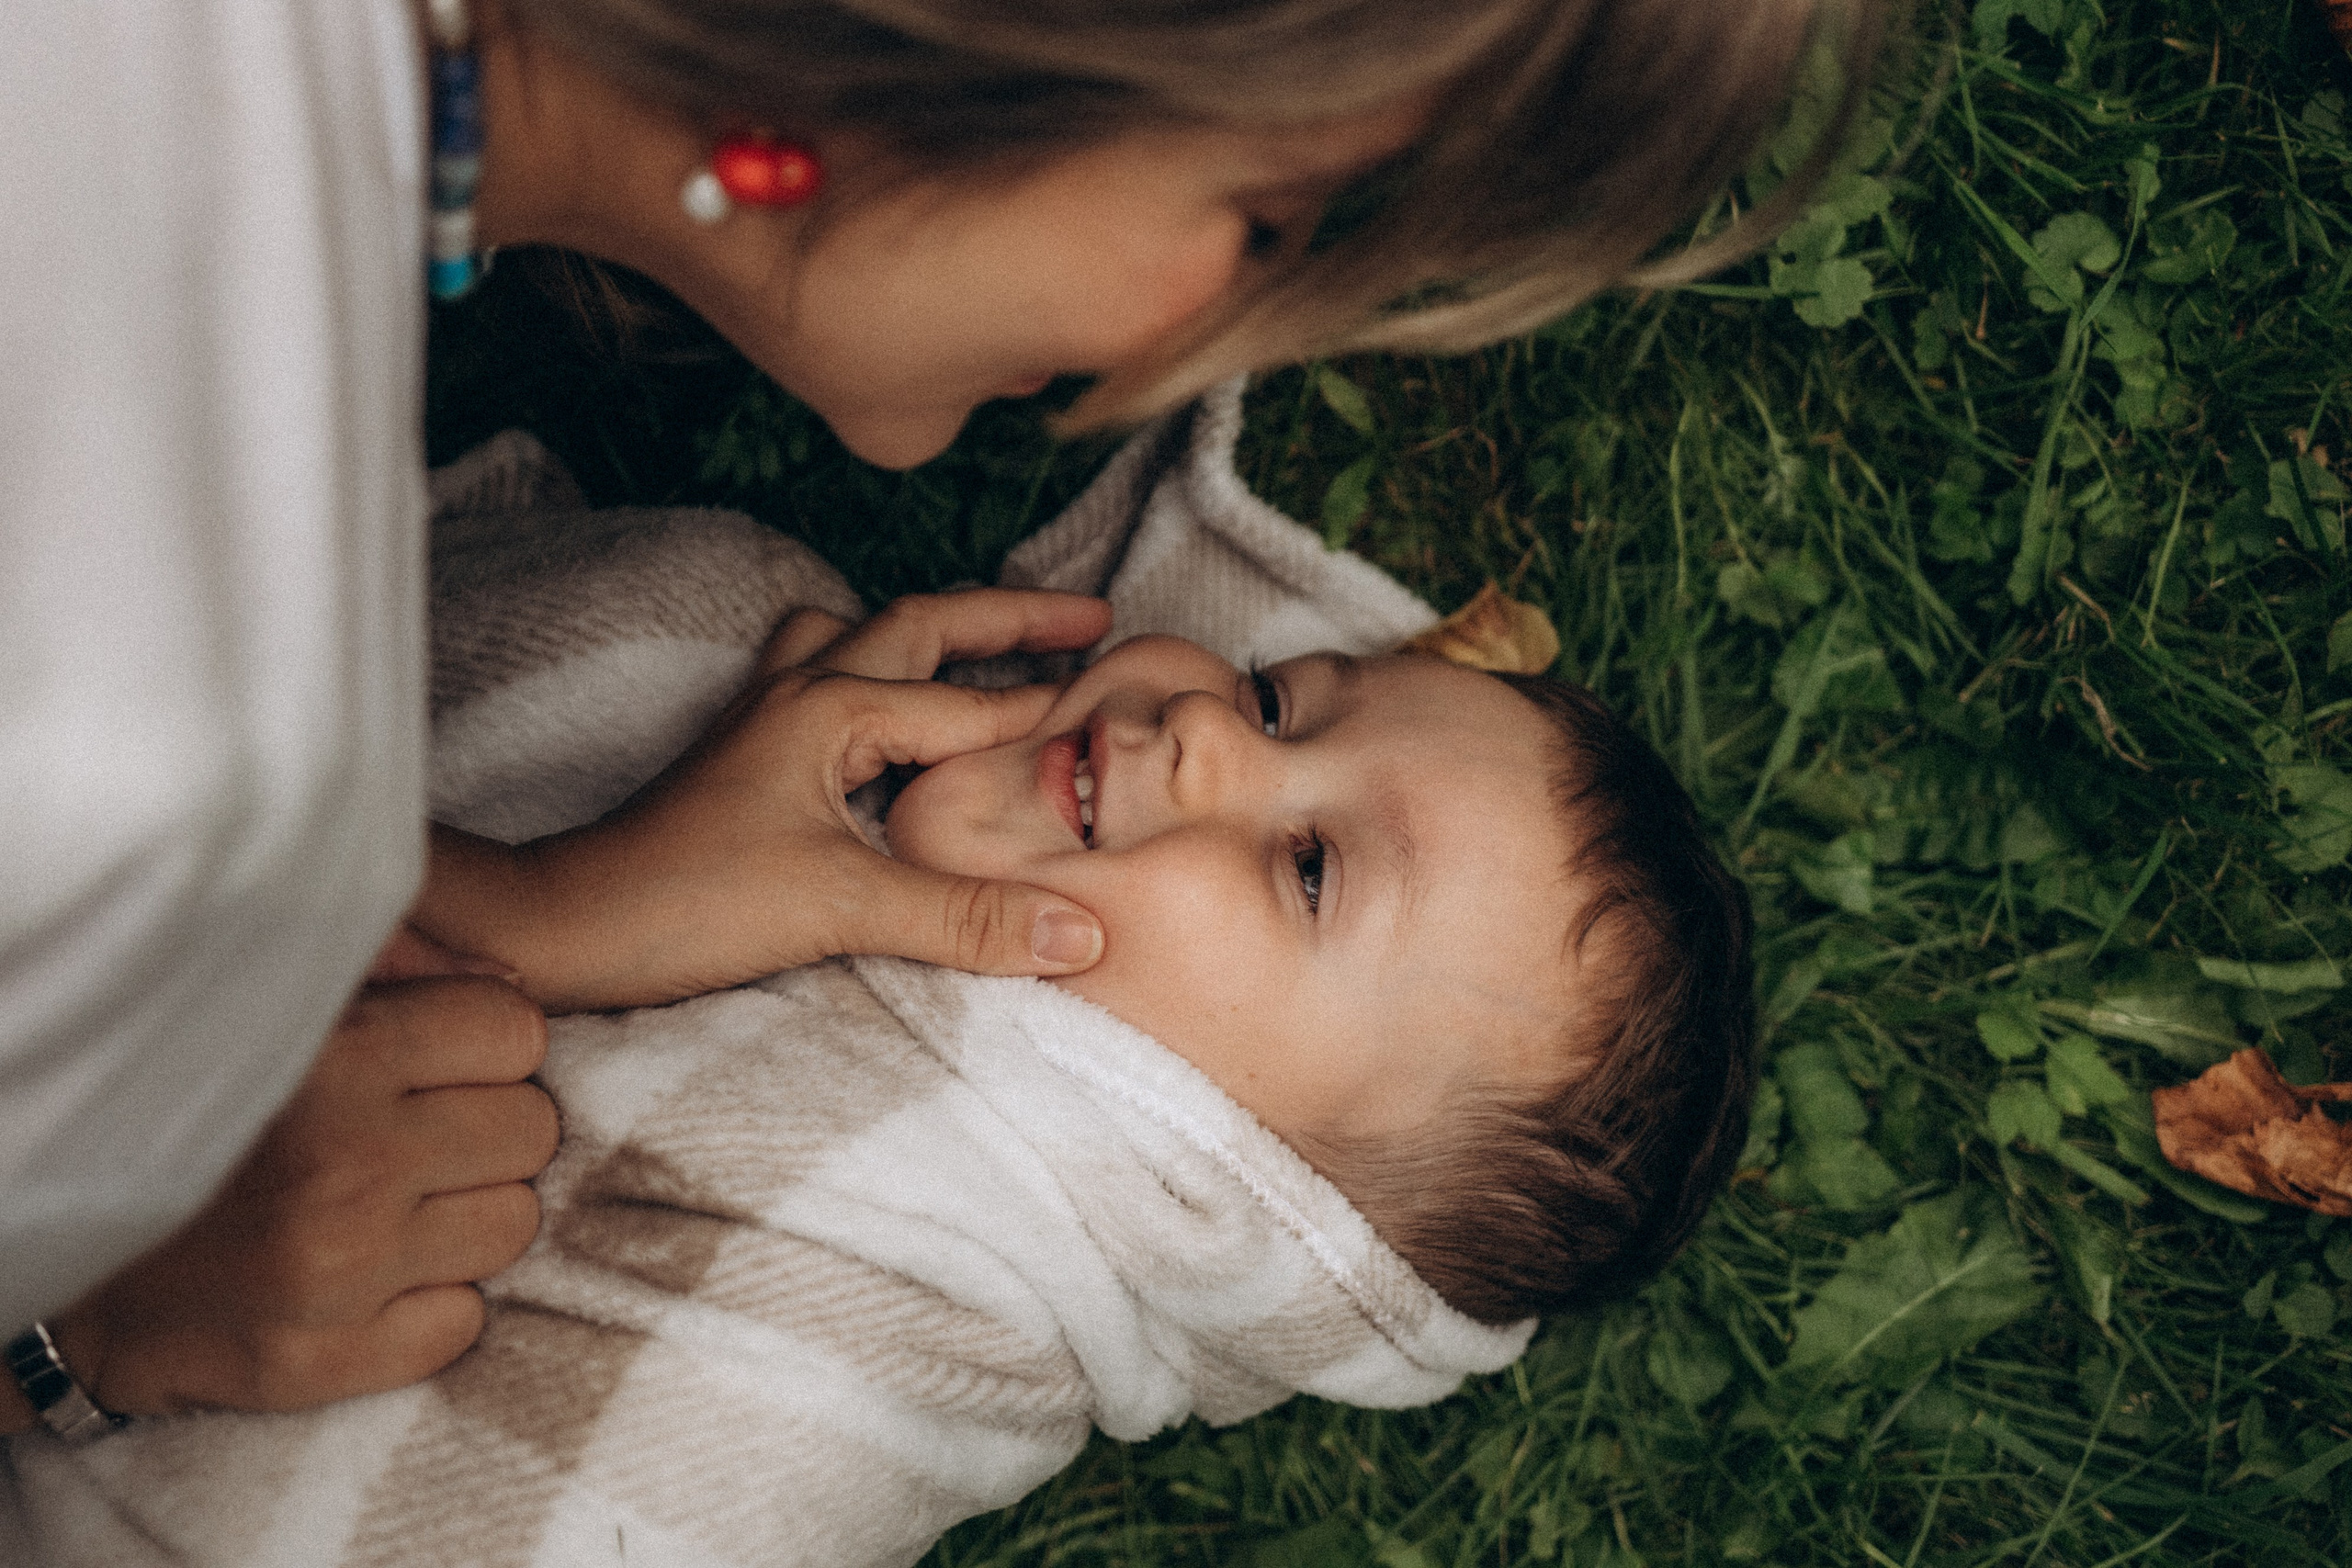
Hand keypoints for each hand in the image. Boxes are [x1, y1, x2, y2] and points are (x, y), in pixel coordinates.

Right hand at [29, 966, 554, 1418]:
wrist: (68, 1258)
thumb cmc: (194, 1111)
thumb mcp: (279, 1010)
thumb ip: (397, 974)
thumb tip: (513, 980)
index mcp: (334, 1058)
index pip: (516, 1033)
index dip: (486, 1048)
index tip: (440, 1065)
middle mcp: (345, 1164)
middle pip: (532, 1130)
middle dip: (486, 1132)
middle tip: (417, 1140)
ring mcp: (339, 1270)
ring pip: (514, 1225)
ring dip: (467, 1215)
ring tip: (391, 1205)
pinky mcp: (323, 1359)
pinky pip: (463, 1322)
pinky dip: (430, 1303)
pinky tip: (370, 1277)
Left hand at [417, 589, 1113, 1011]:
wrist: (565, 924)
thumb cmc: (687, 904)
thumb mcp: (841, 911)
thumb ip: (966, 918)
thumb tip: (1082, 934)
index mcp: (837, 710)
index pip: (975, 705)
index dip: (1054, 705)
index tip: (1130, 697)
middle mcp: (803, 691)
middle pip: (923, 623)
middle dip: (1009, 618)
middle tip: (1090, 617)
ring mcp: (768, 714)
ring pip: (864, 636)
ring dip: (930, 628)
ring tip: (987, 637)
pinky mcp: (746, 750)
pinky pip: (827, 674)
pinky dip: (875, 668)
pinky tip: (886, 704)